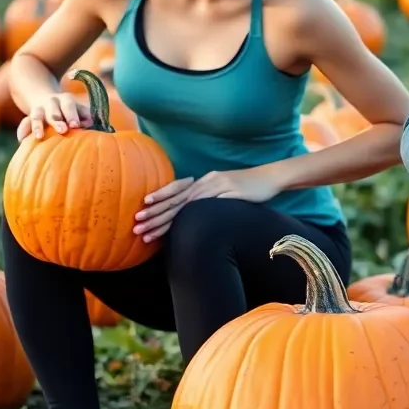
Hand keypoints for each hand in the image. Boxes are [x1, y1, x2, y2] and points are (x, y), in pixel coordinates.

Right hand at [17, 92, 92, 140]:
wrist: (48, 101)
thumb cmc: (70, 111)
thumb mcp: (79, 110)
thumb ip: (85, 116)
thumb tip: (89, 123)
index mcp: (65, 100)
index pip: (69, 106)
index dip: (72, 115)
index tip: (76, 126)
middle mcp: (50, 102)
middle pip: (53, 111)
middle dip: (57, 120)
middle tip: (62, 130)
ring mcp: (38, 110)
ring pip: (36, 116)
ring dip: (38, 126)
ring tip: (39, 137)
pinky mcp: (28, 118)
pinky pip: (24, 123)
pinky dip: (22, 130)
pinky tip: (21, 139)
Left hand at [133, 167, 282, 242]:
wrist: (271, 177)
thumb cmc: (249, 187)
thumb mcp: (226, 190)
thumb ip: (211, 198)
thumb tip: (196, 211)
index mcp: (205, 181)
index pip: (176, 193)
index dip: (158, 202)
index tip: (140, 213)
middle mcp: (208, 182)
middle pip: (177, 200)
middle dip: (155, 214)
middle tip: (136, 226)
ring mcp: (219, 187)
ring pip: (187, 205)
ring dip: (166, 220)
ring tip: (149, 232)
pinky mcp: (232, 193)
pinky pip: (208, 207)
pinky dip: (193, 216)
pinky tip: (182, 226)